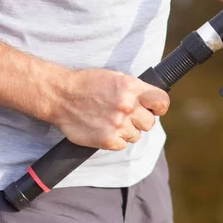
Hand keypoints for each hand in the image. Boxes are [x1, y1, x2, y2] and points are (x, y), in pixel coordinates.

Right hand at [50, 69, 169, 150]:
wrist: (60, 95)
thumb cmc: (88, 84)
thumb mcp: (116, 77)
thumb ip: (135, 90)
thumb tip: (152, 103)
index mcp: (132, 88)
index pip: (162, 102)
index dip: (159, 107)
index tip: (153, 109)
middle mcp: (128, 106)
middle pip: (150, 123)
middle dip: (140, 121)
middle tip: (126, 116)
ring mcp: (118, 124)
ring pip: (136, 135)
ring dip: (126, 131)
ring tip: (110, 121)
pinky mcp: (107, 140)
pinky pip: (122, 145)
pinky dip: (115, 140)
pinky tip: (103, 129)